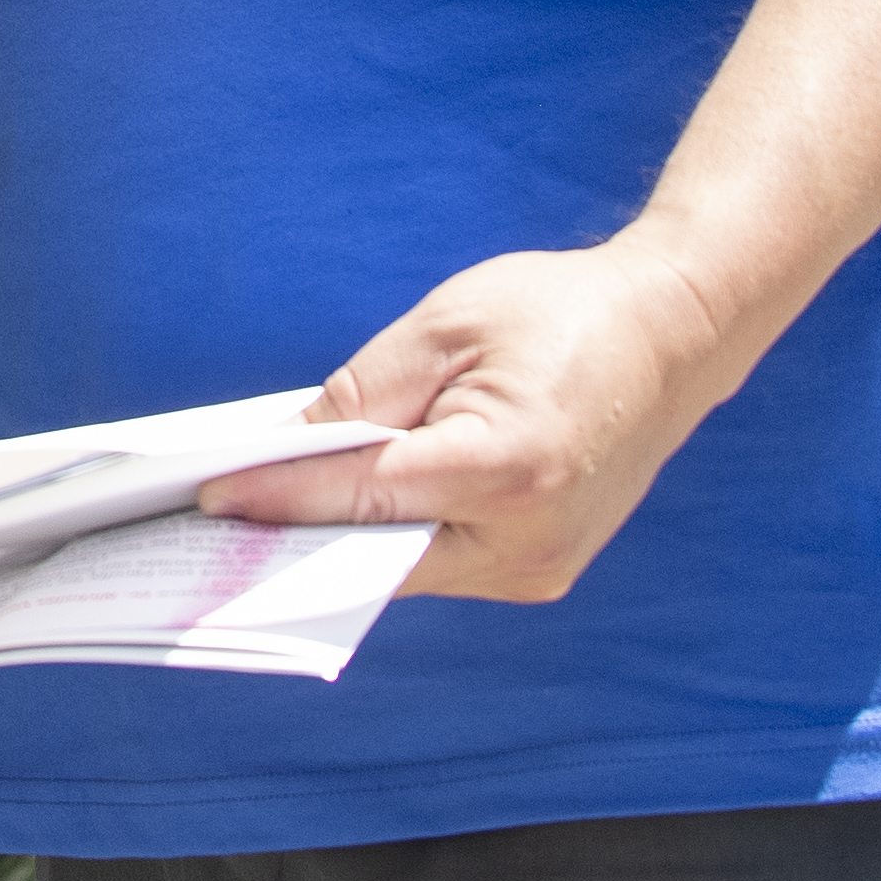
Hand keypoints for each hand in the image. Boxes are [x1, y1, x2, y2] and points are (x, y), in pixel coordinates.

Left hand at [196, 236, 748, 602]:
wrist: (672, 335)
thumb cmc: (558, 312)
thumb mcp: (445, 328)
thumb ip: (362, 395)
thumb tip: (284, 450)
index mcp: (507, 468)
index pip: (362, 496)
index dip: (278, 497)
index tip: (208, 499)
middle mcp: (529, 538)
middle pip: (380, 550)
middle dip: (295, 534)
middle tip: (209, 524)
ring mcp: (543, 565)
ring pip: (407, 567)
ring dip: (338, 541)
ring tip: (252, 519)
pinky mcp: (544, 567)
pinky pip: (442, 561)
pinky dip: (388, 538)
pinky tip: (331, 514)